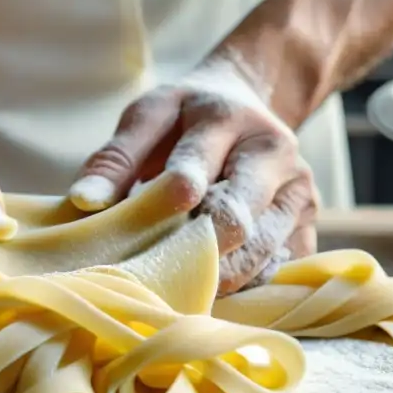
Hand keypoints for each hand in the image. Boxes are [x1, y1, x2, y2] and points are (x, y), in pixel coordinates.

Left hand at [70, 60, 317, 294]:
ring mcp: (298, 192)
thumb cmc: (187, 117)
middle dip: (193, 252)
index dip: (170, 196)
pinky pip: (277, 269)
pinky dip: (243, 285)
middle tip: (152, 277)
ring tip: (175, 288)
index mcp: (229, 119)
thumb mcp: (149, 117)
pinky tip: (211, 288)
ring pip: (259, 253)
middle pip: (237, 218)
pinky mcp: (307, 226)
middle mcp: (275, 153)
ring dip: (215, 277)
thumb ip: (115, 157)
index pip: (197, 164)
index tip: (141, 221)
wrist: (252, 104)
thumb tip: (85, 202)